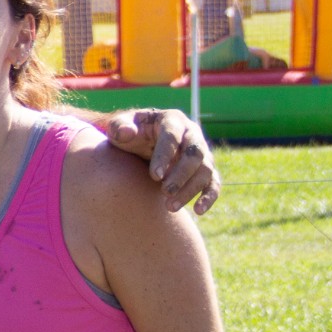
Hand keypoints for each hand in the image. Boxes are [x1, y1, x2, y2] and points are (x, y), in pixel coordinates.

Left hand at [104, 108, 218, 213]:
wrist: (139, 142)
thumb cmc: (128, 133)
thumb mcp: (118, 126)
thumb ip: (118, 127)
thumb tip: (127, 132)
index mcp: (172, 120)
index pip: (172, 136)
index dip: (165, 156)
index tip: (154, 176)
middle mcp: (191, 133)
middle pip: (195, 154)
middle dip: (181, 175)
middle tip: (165, 193)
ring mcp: (201, 151)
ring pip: (205, 170)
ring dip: (191, 189)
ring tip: (170, 207)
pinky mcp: (204, 169)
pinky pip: (213, 183)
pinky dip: (209, 196)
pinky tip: (198, 211)